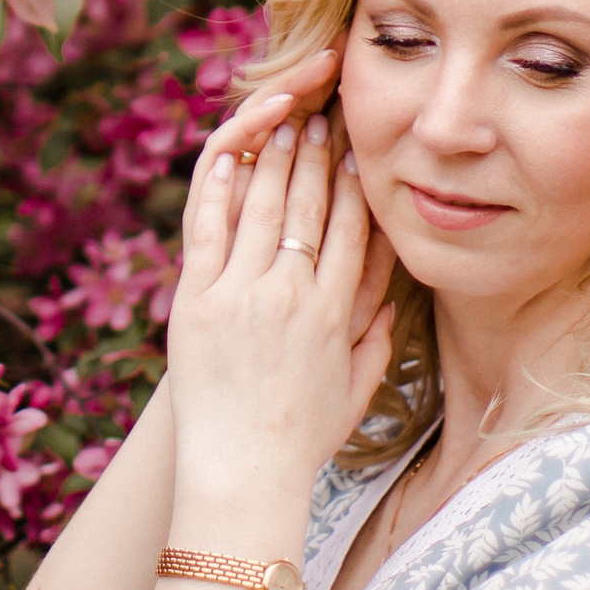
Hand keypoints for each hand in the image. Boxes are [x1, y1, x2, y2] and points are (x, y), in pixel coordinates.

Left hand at [164, 49, 395, 531]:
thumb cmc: (300, 440)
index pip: (353, 228)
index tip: (357, 149)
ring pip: (263, 204)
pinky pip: (206, 228)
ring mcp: (241, 293)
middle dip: (318, 152)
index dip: (356, 181)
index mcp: (336, 313)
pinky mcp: (196, 301)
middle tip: (324, 115)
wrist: (243, 475)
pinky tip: (227, 153)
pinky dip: (217, 186)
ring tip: (285, 118)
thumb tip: (393, 299)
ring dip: (275, 154)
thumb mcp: (357, 392)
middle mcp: (292, 294)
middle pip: (311, 204)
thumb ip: (378, 341)